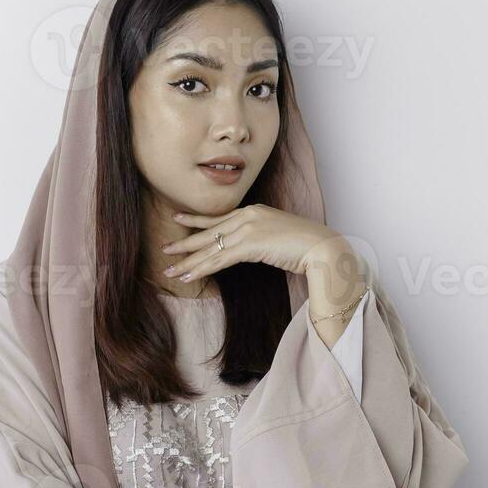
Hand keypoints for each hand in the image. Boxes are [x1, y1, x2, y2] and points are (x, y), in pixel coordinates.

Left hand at [161, 205, 344, 282]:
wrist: (322, 247)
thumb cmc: (307, 245)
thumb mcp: (279, 236)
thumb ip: (262, 238)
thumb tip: (253, 248)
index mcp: (254, 211)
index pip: (220, 218)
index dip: (197, 221)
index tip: (179, 219)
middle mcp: (248, 216)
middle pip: (210, 232)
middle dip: (186, 242)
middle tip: (165, 249)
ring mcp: (248, 229)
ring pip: (211, 248)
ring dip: (189, 261)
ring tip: (170, 269)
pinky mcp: (250, 245)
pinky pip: (219, 259)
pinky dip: (202, 268)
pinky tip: (189, 275)